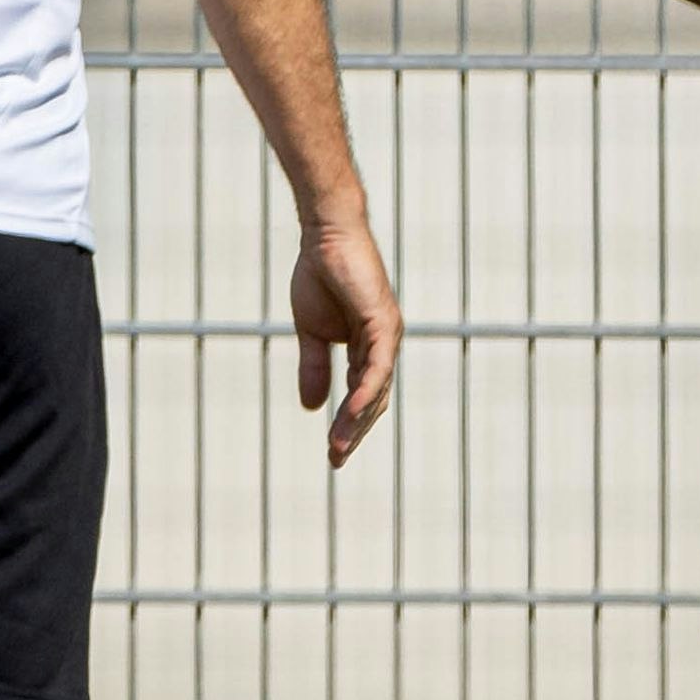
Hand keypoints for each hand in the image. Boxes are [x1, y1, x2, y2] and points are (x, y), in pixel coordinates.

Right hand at [292, 218, 401, 466]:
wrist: (325, 238)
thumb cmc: (321, 277)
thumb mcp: (312, 332)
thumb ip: (315, 368)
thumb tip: (313, 408)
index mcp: (369, 348)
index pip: (364, 397)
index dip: (349, 425)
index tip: (332, 453)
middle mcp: (384, 345)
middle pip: (375, 400)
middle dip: (354, 432)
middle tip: (335, 461)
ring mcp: (387, 334)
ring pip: (377, 389)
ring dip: (356, 420)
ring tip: (338, 448)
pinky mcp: (383, 322)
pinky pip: (377, 366)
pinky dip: (366, 391)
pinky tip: (353, 412)